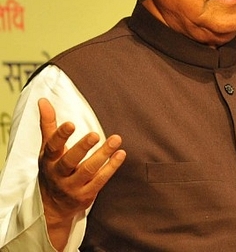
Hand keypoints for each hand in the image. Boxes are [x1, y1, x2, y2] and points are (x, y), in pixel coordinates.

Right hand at [37, 98, 125, 249]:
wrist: (52, 207)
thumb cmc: (53, 169)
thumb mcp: (48, 149)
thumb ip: (48, 125)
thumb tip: (43, 100)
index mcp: (48, 160)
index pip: (52, 147)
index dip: (60, 136)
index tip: (71, 124)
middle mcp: (58, 174)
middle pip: (70, 161)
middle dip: (82, 148)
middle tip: (95, 134)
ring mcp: (72, 186)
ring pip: (88, 171)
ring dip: (103, 155)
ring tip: (116, 139)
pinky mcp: (86, 195)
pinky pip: (100, 181)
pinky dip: (111, 167)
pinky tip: (121, 154)